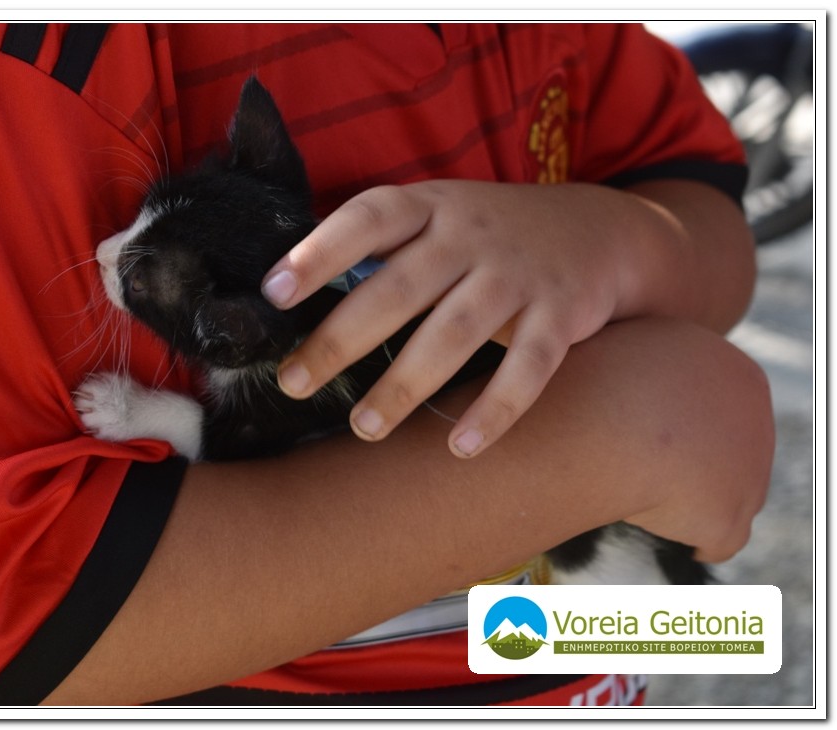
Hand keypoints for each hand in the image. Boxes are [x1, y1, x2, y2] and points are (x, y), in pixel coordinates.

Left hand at [261, 180, 636, 457]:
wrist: (598, 232)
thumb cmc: (486, 235)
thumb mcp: (436, 217)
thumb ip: (379, 248)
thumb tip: (290, 291)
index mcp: (431, 207)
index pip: (369, 219)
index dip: (320, 252)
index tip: (273, 293)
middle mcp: (472, 236)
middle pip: (400, 289)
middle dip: (340, 339)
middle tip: (293, 383)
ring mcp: (519, 276)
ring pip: (456, 333)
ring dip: (405, 385)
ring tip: (363, 428)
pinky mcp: (561, 317)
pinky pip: (529, 369)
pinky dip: (496, 410)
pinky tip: (460, 446)